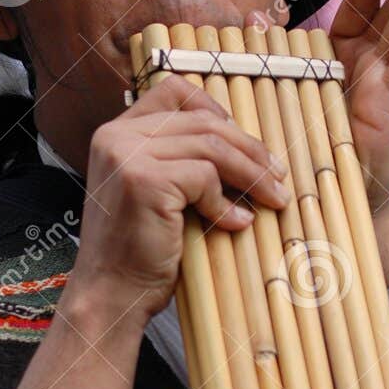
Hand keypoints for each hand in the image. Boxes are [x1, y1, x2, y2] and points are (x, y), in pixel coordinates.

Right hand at [69, 74, 288, 324]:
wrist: (111, 295)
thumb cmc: (137, 252)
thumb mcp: (154, 192)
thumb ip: (177, 160)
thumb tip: (241, 144)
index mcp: (116, 134)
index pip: (174, 92)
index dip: (215, 111)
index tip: (243, 142)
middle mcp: (116, 137)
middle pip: (202, 122)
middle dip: (249, 149)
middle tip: (277, 176)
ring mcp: (127, 156)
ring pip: (211, 146)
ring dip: (250, 174)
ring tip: (272, 198)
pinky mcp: (143, 181)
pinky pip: (205, 177)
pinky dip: (226, 203)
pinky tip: (235, 223)